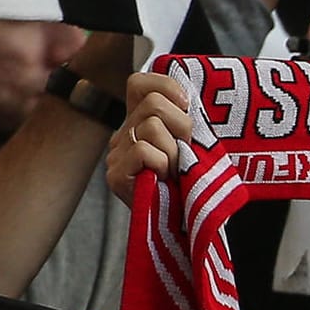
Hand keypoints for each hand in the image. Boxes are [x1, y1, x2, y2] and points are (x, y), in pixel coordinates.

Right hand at [104, 72, 191, 204]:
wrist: (185, 225)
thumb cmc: (191, 184)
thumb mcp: (193, 144)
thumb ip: (186, 120)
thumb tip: (188, 98)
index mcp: (141, 121)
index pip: (139, 83)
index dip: (165, 86)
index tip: (185, 104)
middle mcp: (125, 134)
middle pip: (154, 104)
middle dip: (181, 126)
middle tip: (185, 152)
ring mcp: (117, 155)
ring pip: (152, 127)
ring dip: (174, 151)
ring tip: (175, 171)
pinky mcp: (116, 175)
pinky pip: (144, 151)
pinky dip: (163, 164)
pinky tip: (164, 180)